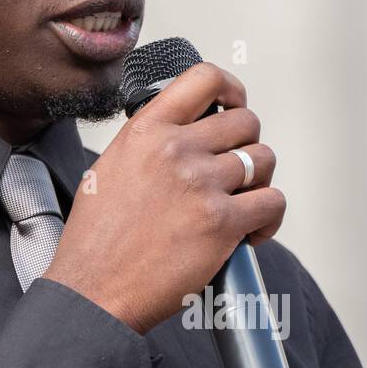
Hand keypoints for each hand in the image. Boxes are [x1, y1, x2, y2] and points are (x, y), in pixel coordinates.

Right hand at [46, 62, 285, 334]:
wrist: (93, 289)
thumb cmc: (97, 239)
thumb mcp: (109, 167)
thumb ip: (149, 142)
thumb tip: (186, 132)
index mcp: (145, 131)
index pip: (204, 78)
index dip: (232, 89)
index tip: (234, 104)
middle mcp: (174, 150)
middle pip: (246, 121)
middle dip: (246, 144)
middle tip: (234, 170)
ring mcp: (200, 185)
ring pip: (263, 160)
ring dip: (259, 181)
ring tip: (241, 203)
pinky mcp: (221, 223)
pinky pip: (272, 202)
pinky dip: (269, 217)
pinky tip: (250, 231)